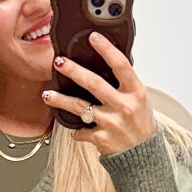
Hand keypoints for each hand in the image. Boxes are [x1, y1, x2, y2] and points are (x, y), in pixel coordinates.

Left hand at [41, 32, 156, 155]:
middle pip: (94, 84)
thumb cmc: (140, 122)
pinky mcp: (102, 139)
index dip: (106, 50)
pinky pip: (81, 131)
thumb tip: (106, 60)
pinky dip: (76, 130)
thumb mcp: (139, 98)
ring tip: (47, 95)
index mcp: (136, 92)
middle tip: (59, 62)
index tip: (93, 37)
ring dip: (61, 100)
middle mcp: (124, 106)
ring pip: (81, 108)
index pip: (121, 65)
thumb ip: (124, 83)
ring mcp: (112, 123)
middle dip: (74, 71)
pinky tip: (73, 129)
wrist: (143, 154)